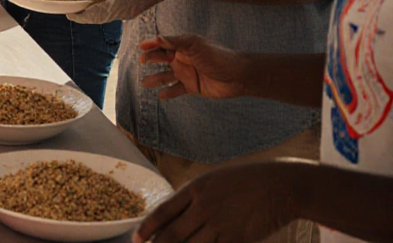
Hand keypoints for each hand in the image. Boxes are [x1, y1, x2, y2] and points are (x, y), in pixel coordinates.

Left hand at [134, 162, 301, 242]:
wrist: (281, 185)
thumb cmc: (246, 182)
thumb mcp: (214, 181)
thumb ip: (194, 199)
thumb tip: (173, 217)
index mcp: (196, 189)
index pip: (163, 211)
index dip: (147, 227)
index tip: (136, 240)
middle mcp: (204, 207)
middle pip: (173, 235)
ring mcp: (221, 225)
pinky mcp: (238, 239)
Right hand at [137, 34, 253, 100]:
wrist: (237, 75)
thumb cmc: (217, 56)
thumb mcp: (195, 45)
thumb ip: (175, 41)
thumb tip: (157, 38)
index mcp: (183, 47)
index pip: (163, 44)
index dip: (151, 44)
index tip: (140, 47)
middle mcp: (182, 59)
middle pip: (162, 59)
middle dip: (150, 59)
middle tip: (141, 62)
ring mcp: (186, 74)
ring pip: (165, 76)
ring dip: (155, 79)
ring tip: (144, 83)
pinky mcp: (192, 87)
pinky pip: (176, 90)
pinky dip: (168, 93)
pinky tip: (160, 96)